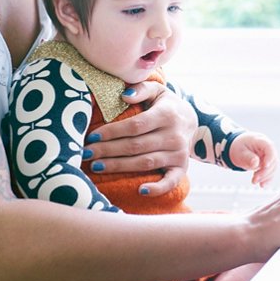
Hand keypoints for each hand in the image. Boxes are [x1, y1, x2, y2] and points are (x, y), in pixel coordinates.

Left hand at [83, 81, 197, 195]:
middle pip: (136, 146)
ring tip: (97, 167)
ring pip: (146, 163)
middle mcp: (174, 135)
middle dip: (108, 150)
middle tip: (87, 154)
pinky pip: (171, 181)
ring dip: (120, 167)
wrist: (192, 120)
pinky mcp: (182, 168)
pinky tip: (140, 190)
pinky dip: (158, 188)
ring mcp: (179, 154)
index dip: (112, 132)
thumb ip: (141, 89)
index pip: (135, 126)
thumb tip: (124, 95)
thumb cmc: (166, 105)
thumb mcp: (157, 91)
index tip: (92, 136)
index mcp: (166, 114)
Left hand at [228, 132, 277, 186]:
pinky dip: (267, 179)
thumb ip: (247, 157)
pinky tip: (262, 185)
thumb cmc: (238, 147)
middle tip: (254, 180)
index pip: (269, 147)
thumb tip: (255, 163)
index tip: (264, 166)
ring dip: (265, 176)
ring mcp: (268, 156)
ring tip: (254, 181)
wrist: (237, 148)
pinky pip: (270, 171)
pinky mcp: (267, 163)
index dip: (269, 157)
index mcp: (260, 141)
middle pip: (273, 160)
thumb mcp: (239, 152)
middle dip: (265, 172)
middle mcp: (267, 148)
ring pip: (273, 167)